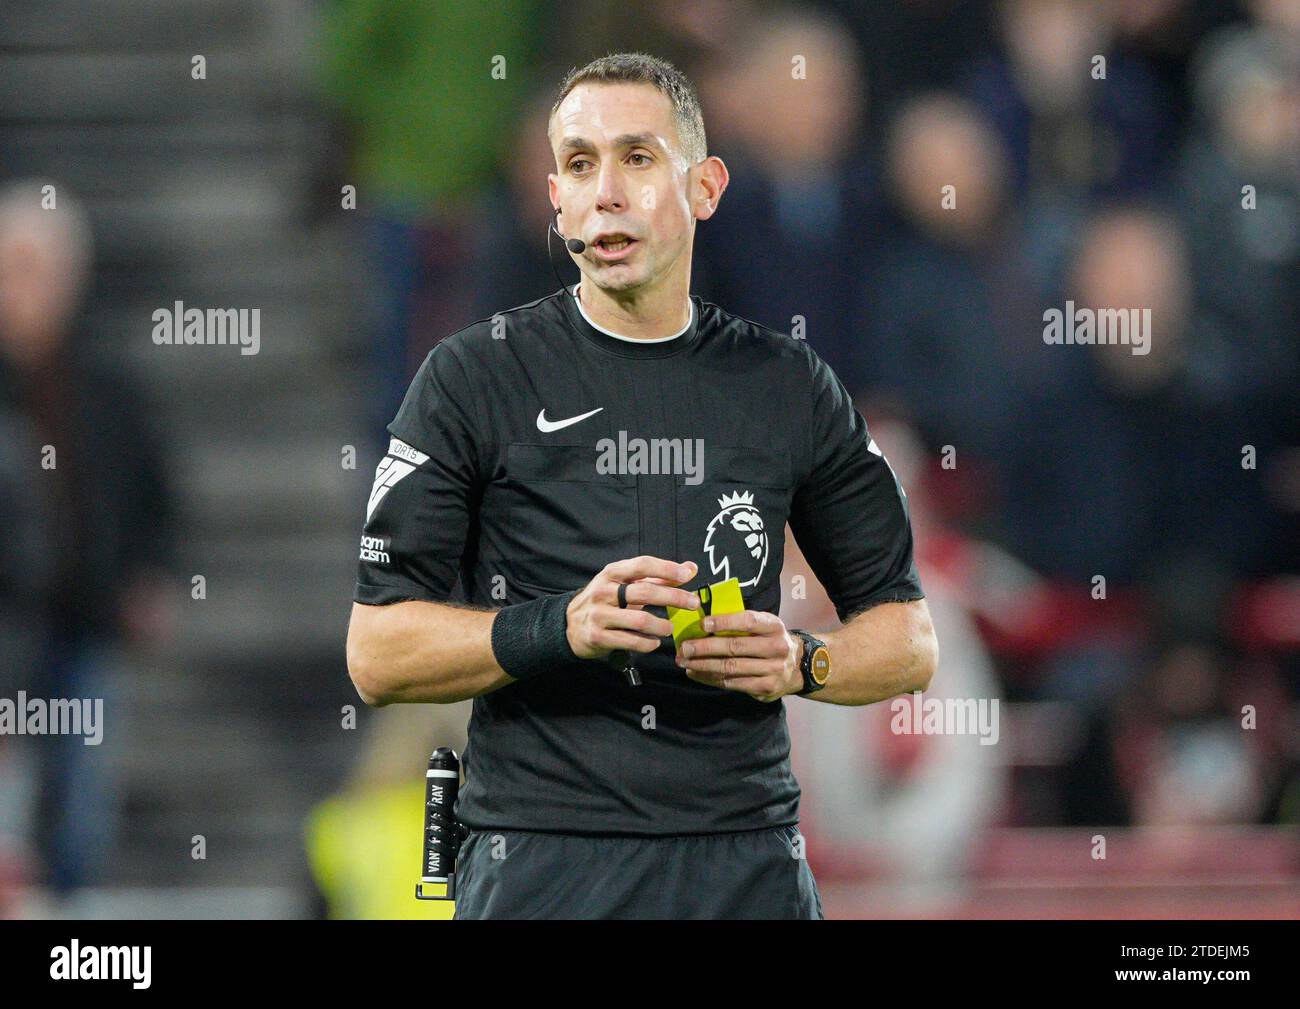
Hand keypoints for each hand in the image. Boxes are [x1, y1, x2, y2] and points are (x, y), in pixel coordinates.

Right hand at [565, 556, 699, 659]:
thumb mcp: (625, 584)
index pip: (642, 565)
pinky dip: (648, 643)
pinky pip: (631, 641)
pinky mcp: (598, 636)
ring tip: (669, 628)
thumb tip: (690, 569)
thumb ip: (658, 577)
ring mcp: (599, 615)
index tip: (687, 575)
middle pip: (645, 592)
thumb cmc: (605, 601)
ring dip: (661, 625)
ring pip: (640, 620)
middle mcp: (604, 591)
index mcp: (612, 573)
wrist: (569, 624)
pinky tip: (654, 642)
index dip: (666, 569)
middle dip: (673, 598)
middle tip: (692, 603)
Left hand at [675, 609, 802, 702]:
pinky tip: (695, 673)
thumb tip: (703, 623)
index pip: (748, 621)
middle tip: (685, 647)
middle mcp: (776, 648)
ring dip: (703, 665)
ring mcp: (772, 670)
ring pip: (731, 668)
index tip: (703, 624)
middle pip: (735, 647)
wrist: (798, 666)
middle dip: (706, 648)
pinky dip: (710, 678)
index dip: (725, 622)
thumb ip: (741, 623)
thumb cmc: (769, 640)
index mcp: (774, 627)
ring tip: (684, 662)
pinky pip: (732, 683)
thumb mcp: (764, 626)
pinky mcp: (765, 688)